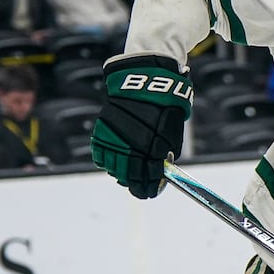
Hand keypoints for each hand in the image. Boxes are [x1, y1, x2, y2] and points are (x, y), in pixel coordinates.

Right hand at [90, 53, 191, 198]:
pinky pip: (101, 151)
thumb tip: (161, 172)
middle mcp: (134, 140)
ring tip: (126, 178)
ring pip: (114, 164)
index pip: (150, 173)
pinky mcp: (104, 126)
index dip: (150, 186)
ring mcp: (117, 134)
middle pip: (130, 172)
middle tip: (139, 190)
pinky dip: (106, 160)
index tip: (150, 192)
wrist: (145, 80)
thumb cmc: (164, 107)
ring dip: (120, 174)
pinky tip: (113, 164)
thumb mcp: (173, 131)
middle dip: (135, 184)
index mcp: (155, 142)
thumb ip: (166, 153)